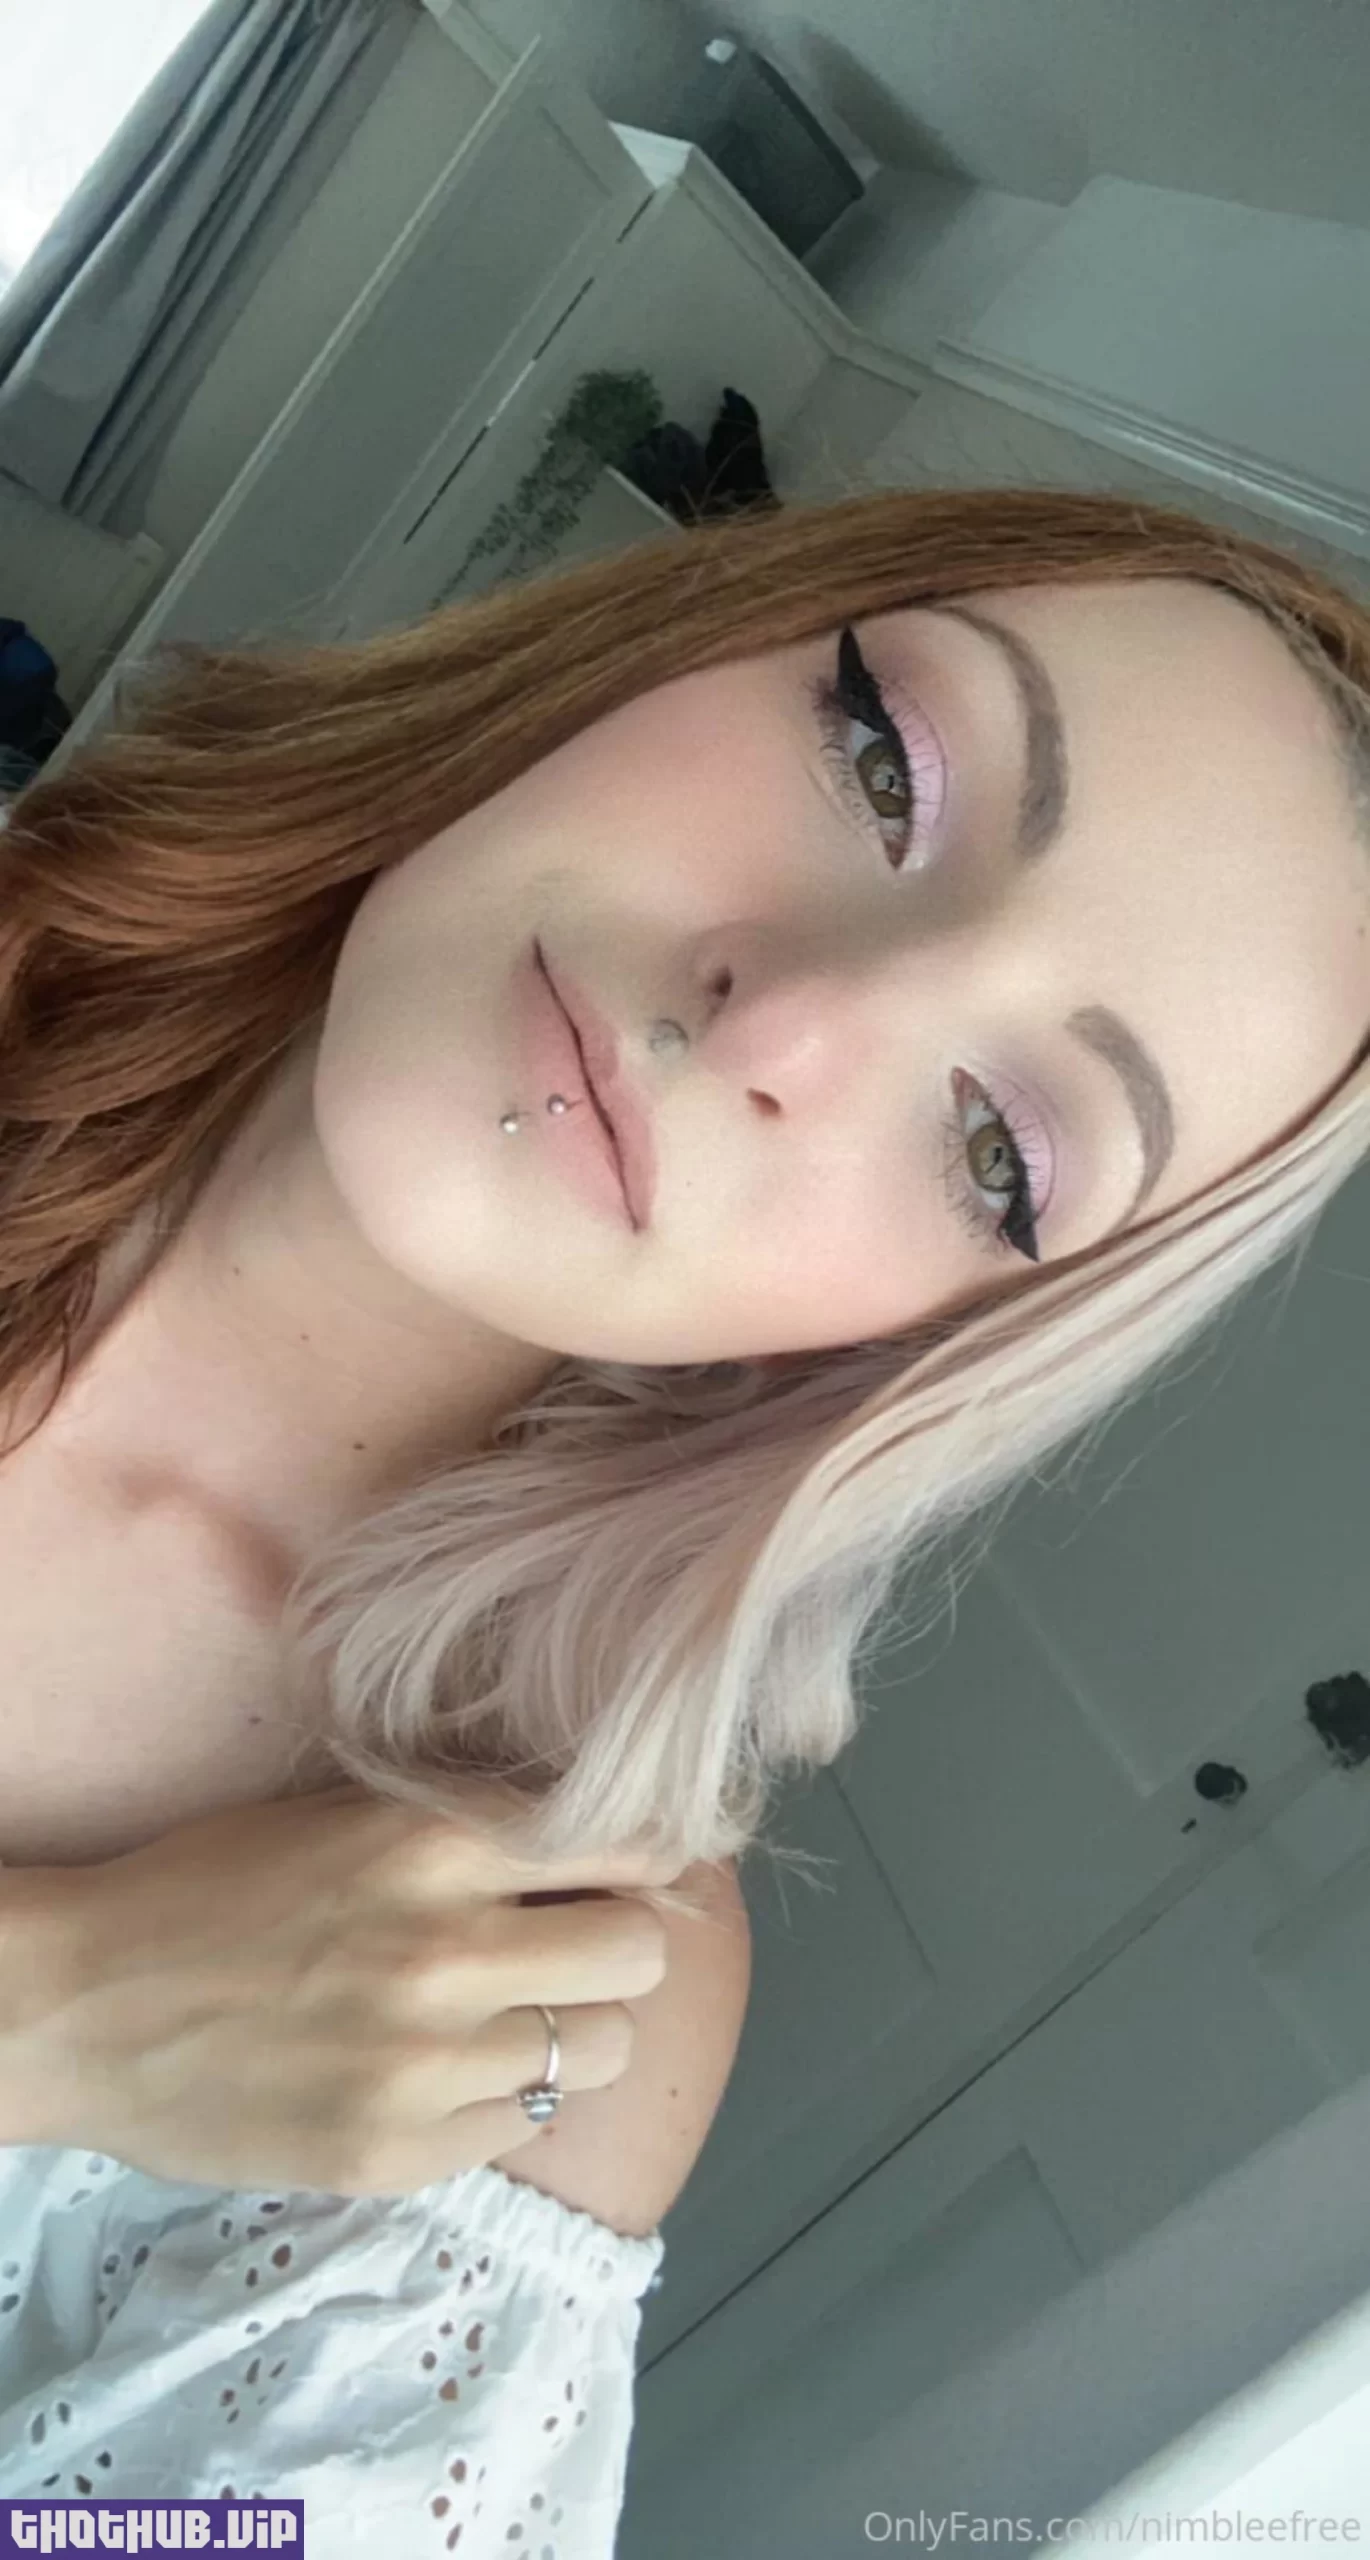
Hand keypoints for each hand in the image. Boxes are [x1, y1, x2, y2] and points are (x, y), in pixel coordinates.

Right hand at [13, 1778, 678, 2195]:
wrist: (88, 2004)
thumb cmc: (215, 1890)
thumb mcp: (351, 1817)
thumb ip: (476, 1828)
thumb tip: (608, 1839)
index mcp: (437, 1846)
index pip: (630, 1847)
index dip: (647, 1859)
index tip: (636, 1870)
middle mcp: (450, 1954)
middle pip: (643, 1956)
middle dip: (620, 1946)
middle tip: (572, 1947)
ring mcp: (429, 2067)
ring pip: (602, 2050)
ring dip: (570, 2028)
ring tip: (505, 2016)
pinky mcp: (399, 2154)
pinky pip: (524, 2124)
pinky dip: (502, 2097)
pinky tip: (443, 2071)